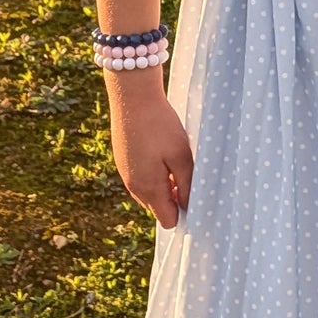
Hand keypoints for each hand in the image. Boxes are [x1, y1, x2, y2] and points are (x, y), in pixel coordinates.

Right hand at [105, 71, 193, 228]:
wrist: (132, 96)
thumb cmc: (160, 125)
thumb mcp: (181, 155)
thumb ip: (186, 184)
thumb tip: (188, 205)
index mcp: (149, 188)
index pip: (167, 220)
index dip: (183, 212)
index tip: (194, 194)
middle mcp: (133, 185)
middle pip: (157, 207)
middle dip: (173, 198)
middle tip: (186, 172)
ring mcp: (125, 172)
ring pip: (149, 192)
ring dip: (164, 184)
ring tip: (173, 160)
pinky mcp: (122, 160)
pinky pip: (140, 178)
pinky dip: (153, 172)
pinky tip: (160, 151)